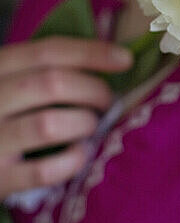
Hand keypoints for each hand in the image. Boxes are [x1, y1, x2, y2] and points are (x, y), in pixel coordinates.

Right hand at [0, 36, 132, 198]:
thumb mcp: (9, 82)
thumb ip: (41, 70)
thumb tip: (106, 58)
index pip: (47, 52)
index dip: (91, 52)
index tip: (125, 59)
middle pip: (52, 83)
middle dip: (93, 90)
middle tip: (107, 102)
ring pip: (49, 124)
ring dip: (83, 123)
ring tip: (91, 127)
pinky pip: (43, 171)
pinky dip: (71, 161)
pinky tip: (80, 155)